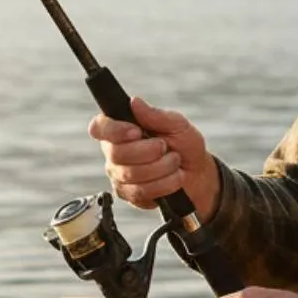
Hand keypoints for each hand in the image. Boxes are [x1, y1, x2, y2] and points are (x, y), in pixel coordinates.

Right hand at [89, 96, 220, 218]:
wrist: (198, 175)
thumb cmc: (184, 146)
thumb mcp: (177, 125)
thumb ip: (156, 115)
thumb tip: (135, 102)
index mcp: (121, 130)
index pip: (100, 127)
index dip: (114, 130)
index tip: (137, 132)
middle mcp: (114, 152)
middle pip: (117, 153)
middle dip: (149, 151)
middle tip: (166, 147)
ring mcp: (119, 175)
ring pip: (130, 174)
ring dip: (161, 168)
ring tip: (174, 162)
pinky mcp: (128, 194)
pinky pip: (139, 192)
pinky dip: (163, 184)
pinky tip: (173, 178)